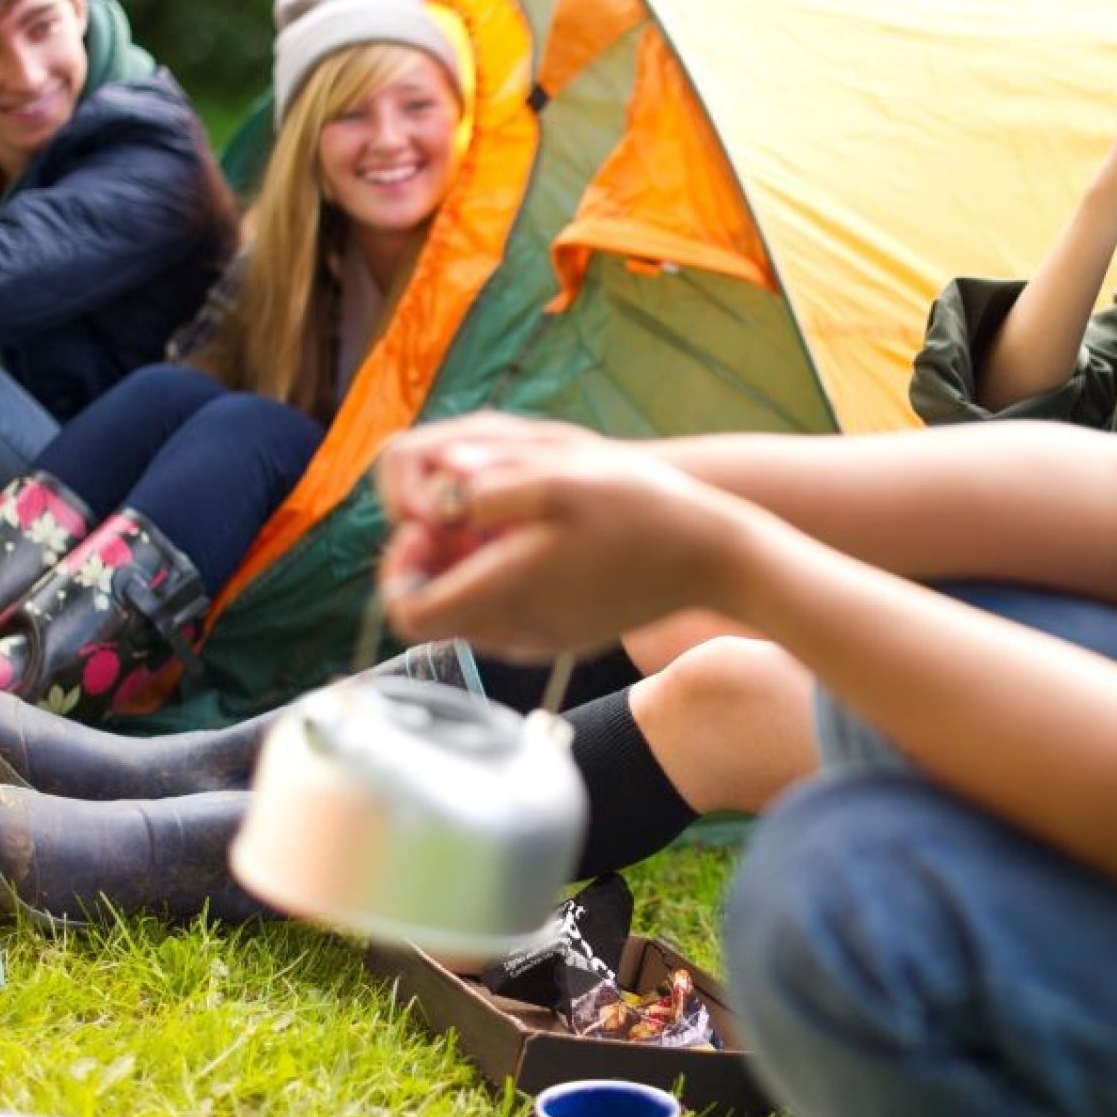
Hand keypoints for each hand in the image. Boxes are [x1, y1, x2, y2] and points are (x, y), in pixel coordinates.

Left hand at [377, 414, 754, 661]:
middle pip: (431, 612)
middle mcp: (514, 631)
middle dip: (434, 558)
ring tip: (510, 522)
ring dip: (468, 567)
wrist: (715, 555)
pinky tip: (540, 544)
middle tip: (470, 511)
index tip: (434, 518)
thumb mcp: (562, 475)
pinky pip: (505, 617)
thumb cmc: (643, 508)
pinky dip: (501, 581)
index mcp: (504, 592)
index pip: (406, 608)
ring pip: (467, 614)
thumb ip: (489, 486)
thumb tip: (436, 495)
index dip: (401, 560)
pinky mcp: (564, 637)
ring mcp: (541, 641)